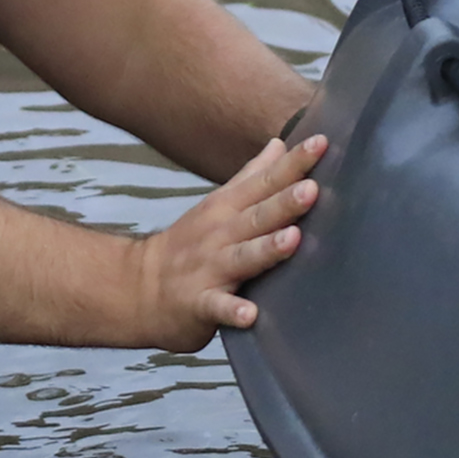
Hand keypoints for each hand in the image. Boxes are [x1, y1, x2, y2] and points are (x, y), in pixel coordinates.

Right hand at [127, 130, 328, 347]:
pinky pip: (217, 307)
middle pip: (258, 216)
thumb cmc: (189, 244)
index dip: (293, 163)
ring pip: (243, 257)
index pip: (265, 181)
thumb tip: (280, 144)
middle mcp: (220, 234)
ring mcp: (209, 269)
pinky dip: (232, 311)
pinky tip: (250, 315)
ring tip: (292, 239)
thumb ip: (252, 176)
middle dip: (284, 202)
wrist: (138, 287)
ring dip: (266, 248)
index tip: (321, 142)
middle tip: (313, 189)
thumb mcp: (218, 203)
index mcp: (228, 208)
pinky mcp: (199, 304)